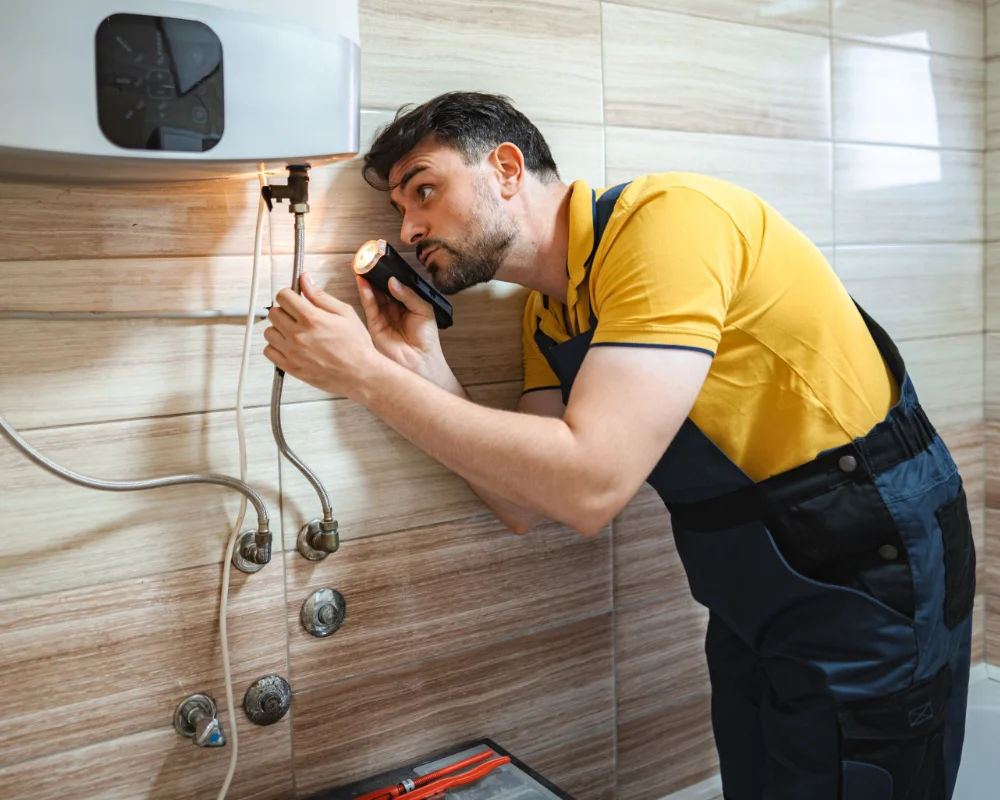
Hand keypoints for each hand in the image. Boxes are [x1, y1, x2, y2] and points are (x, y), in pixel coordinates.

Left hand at [263, 273, 384, 399]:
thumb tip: (305, 281)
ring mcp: (292, 352)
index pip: (283, 297)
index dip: (289, 294)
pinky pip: (269, 351)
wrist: (361, 374)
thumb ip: (320, 296)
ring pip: (269, 332)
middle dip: (285, 311)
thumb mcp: (344, 313)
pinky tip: (289, 345)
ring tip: (294, 331)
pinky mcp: (290, 367)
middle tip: (297, 315)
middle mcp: (299, 335)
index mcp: (312, 319)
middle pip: (274, 313)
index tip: (294, 298)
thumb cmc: (356, 347)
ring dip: (279, 329)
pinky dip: (276, 346)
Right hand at [356, 274, 458, 391]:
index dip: (389, 275)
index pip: (396, 287)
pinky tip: (364, 283)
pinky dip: (365, 294)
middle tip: (369, 262)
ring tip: (363, 268)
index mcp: (407, 306)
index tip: (384, 263)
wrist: (422, 361)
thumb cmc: (427, 340)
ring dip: (368, 282)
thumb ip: (408, 294)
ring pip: (374, 296)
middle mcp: (394, 311)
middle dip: (376, 276)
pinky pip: (369, 307)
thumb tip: (394, 282)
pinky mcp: (375, 326)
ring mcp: (383, 318)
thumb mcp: (424, 310)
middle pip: (382, 290)